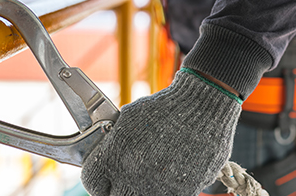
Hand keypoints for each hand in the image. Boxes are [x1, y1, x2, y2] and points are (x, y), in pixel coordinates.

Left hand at [81, 68, 241, 194]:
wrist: (203, 106)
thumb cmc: (166, 108)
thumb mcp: (128, 119)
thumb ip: (112, 143)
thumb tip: (106, 159)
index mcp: (113, 156)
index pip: (92, 183)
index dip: (98, 181)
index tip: (105, 179)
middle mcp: (132, 177)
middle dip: (118, 189)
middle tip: (127, 180)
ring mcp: (158, 188)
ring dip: (143, 189)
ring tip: (152, 175)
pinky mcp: (182, 192)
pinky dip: (167, 189)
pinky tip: (171, 174)